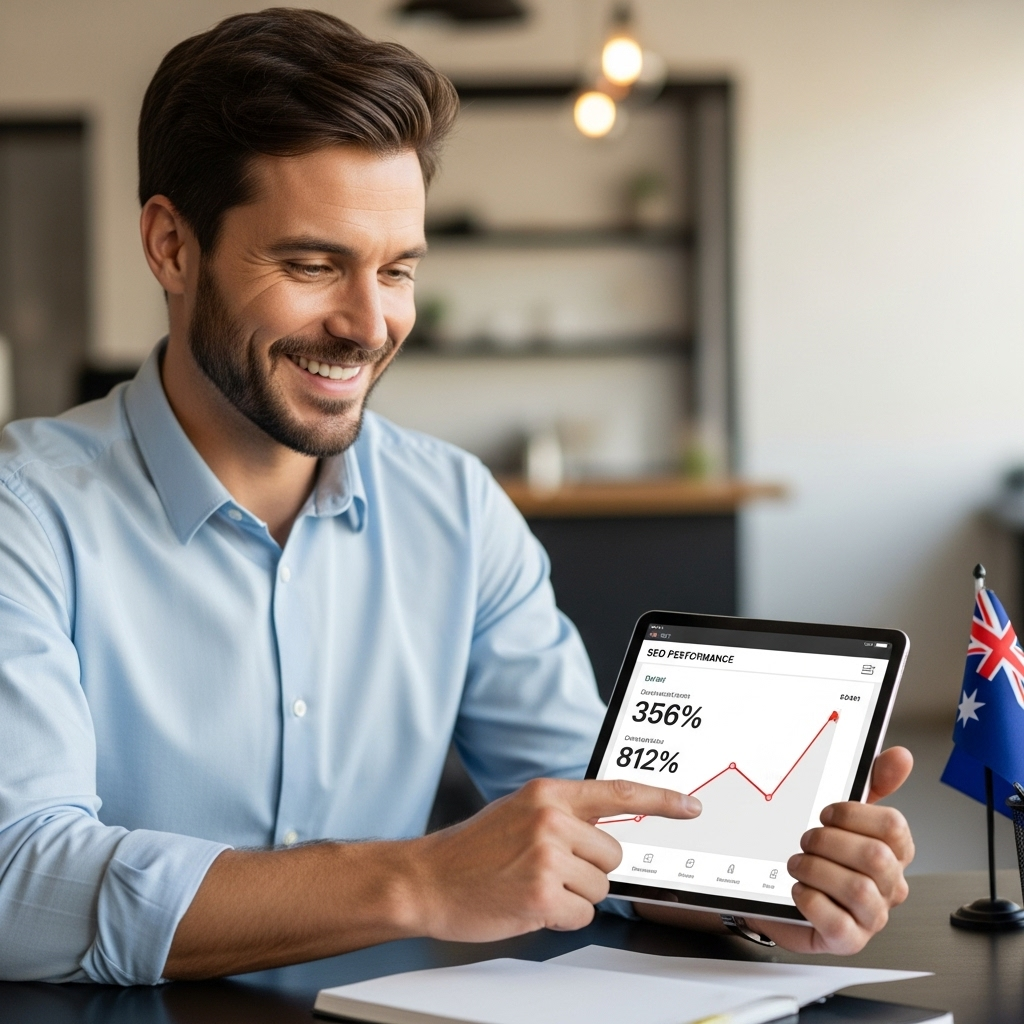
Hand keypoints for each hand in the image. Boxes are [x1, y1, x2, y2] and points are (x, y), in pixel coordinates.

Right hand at [411, 778, 700, 941]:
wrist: (427, 880)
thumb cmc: (471, 851)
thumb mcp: (518, 812)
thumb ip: (562, 814)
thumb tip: (605, 830)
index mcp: (547, 793)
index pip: (617, 791)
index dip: (662, 798)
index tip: (690, 805)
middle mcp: (550, 819)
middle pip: (613, 854)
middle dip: (588, 870)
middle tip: (546, 869)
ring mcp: (546, 856)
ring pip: (600, 889)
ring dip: (573, 896)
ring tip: (532, 885)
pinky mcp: (542, 894)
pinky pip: (582, 916)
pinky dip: (560, 918)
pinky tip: (529, 904)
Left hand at [751, 746, 914, 953]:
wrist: (777, 894)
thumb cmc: (818, 855)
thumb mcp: (843, 816)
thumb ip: (872, 784)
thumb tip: (899, 757)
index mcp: (892, 853)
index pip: (894, 827)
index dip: (854, 814)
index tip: (826, 814)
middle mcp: (888, 886)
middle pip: (876, 856)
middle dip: (829, 841)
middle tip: (807, 840)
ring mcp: (871, 916)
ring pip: (858, 889)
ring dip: (815, 868)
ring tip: (798, 864)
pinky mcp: (848, 940)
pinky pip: (836, 921)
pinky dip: (809, 900)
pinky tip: (799, 890)